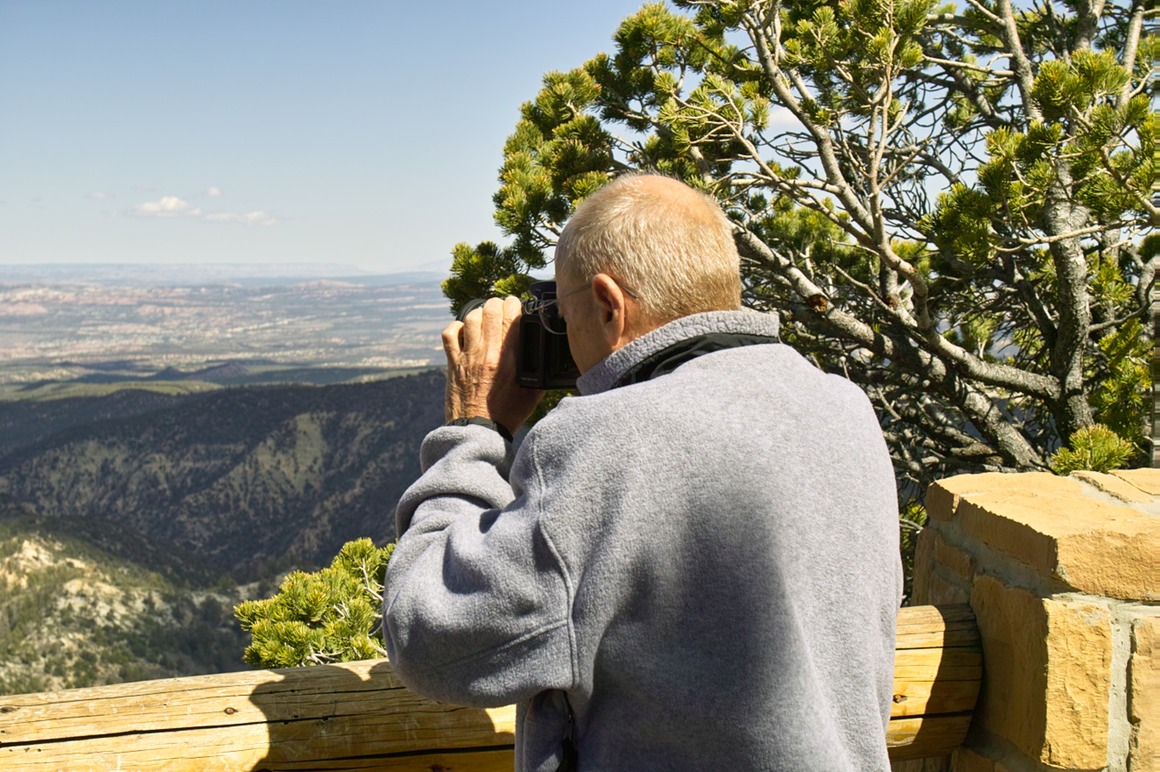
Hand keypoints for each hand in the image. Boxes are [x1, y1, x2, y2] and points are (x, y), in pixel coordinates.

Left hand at [442, 296, 544, 435]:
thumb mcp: (533, 392)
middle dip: (497, 304)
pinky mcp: (452, 363)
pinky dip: (456, 327)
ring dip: (479, 313)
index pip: (511, 315)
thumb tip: (545, 354)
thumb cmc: (507, 414)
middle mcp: (486, 352)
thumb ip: (539, 370)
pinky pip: (450, 334)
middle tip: (501, 309)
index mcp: (508, 358)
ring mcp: (467, 356)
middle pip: (490, 310)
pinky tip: (464, 333)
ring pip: (470, 317)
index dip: (515, 305)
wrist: (478, 432)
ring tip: (485, 319)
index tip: (517, 307)